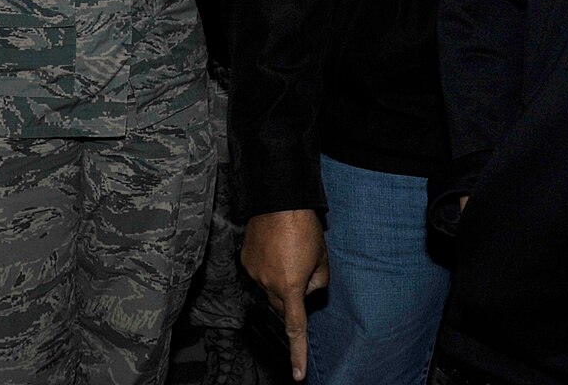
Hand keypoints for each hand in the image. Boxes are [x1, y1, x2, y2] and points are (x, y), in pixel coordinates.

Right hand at [241, 208, 328, 380]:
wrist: (278, 200)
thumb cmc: (304, 227)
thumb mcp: (322, 257)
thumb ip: (317, 282)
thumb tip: (306, 290)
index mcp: (290, 286)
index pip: (296, 327)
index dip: (298, 353)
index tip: (298, 375)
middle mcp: (268, 283)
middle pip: (282, 305)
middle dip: (293, 296)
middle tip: (303, 269)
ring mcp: (254, 272)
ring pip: (270, 288)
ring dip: (280, 279)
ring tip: (288, 251)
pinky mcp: (245, 261)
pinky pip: (260, 273)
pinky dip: (269, 267)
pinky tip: (275, 247)